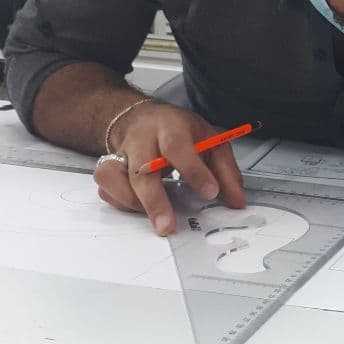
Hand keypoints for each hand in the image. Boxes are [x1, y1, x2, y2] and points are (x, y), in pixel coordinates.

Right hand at [93, 101, 246, 234]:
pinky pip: (106, 188)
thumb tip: (237, 200)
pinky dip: (120, 201)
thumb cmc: (179, 131)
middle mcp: (142, 139)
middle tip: (167, 226)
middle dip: (155, 201)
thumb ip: (226, 171)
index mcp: (170, 127)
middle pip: (141, 169)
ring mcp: (121, 153)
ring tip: (155, 216)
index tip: (210, 193)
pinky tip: (138, 206)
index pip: (177, 146)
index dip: (193, 171)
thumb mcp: (211, 141)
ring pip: (112, 178)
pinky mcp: (108, 167)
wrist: (143, 118)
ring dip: (132, 202)